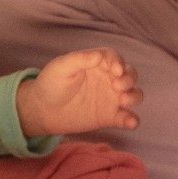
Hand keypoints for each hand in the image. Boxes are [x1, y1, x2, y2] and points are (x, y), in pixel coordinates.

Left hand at [17, 47, 139, 138]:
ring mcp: (111, 98)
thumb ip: (80, 59)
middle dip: (129, 78)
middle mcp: (108, 79)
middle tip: (117, 86)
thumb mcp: (62, 67)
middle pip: (129, 74)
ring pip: (134, 94)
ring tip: (123, 101)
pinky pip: (126, 118)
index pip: (115, 58)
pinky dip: (132, 120)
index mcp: (98, 64)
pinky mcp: (110, 116)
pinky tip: (130, 122)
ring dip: (134, 96)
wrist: (43, 110)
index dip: (118, 62)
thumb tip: (99, 55)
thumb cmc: (51, 83)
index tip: (115, 70)